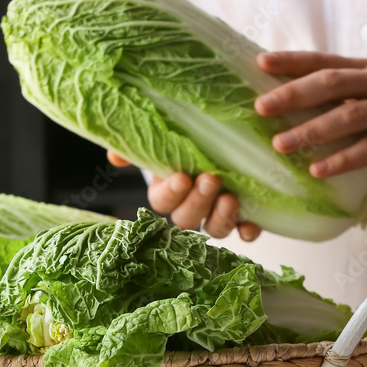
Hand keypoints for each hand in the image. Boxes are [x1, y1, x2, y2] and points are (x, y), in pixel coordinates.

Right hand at [106, 151, 261, 240]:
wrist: (223, 137)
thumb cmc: (189, 137)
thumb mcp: (164, 135)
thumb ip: (141, 145)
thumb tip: (115, 156)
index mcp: (167, 191)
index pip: (162, 201)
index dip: (171, 193)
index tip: (181, 178)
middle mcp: (191, 207)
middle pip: (187, 219)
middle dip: (198, 202)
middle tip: (210, 180)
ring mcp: (216, 213)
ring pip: (214, 229)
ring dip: (221, 217)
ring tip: (230, 198)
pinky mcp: (243, 215)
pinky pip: (244, 231)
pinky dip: (248, 230)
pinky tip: (251, 224)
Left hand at [255, 52, 366, 180]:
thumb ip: (339, 101)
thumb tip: (285, 107)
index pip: (324, 61)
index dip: (292, 60)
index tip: (260, 62)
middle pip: (332, 83)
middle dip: (293, 94)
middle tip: (260, 107)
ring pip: (349, 117)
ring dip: (311, 131)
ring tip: (280, 144)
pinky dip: (342, 159)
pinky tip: (318, 170)